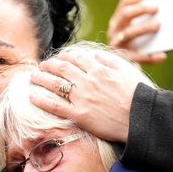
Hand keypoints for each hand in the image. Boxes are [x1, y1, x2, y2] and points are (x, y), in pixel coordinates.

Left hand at [30, 48, 151, 143]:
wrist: (140, 117)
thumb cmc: (137, 94)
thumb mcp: (126, 69)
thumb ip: (108, 60)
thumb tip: (93, 54)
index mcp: (99, 68)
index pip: (75, 58)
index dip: (63, 57)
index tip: (58, 59)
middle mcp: (87, 80)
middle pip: (61, 68)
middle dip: (48, 66)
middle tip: (41, 66)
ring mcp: (82, 98)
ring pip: (55, 84)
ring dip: (41, 79)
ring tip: (33, 77)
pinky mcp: (79, 115)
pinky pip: (55, 106)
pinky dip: (41, 100)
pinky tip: (32, 96)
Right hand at [107, 0, 167, 64]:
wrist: (122, 75)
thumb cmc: (137, 49)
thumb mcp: (139, 33)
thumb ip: (147, 23)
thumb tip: (167, 17)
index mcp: (119, 20)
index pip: (125, 1)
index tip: (153, 0)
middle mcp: (114, 31)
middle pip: (126, 14)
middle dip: (141, 8)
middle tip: (157, 8)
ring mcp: (116, 45)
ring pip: (128, 33)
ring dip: (144, 28)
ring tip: (159, 26)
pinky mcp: (121, 61)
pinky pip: (135, 57)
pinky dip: (150, 57)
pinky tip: (161, 56)